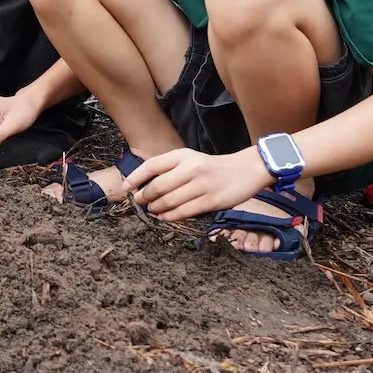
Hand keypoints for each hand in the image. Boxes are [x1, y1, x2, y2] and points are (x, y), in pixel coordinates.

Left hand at [121, 148, 270, 221]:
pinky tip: (164, 217)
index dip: (135, 178)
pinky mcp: (211, 201)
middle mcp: (190, 169)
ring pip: (169, 201)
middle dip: (144, 197)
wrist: (246, 170)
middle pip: (157, 186)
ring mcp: (201, 185)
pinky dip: (170, 216)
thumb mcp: (190, 159)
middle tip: (141, 203)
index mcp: (182, 155)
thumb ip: (170, 168)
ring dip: (156, 208)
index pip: (151, 166)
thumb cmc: (212, 167)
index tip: (125, 189)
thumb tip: (144, 184)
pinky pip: (184, 211)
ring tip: (152, 210)